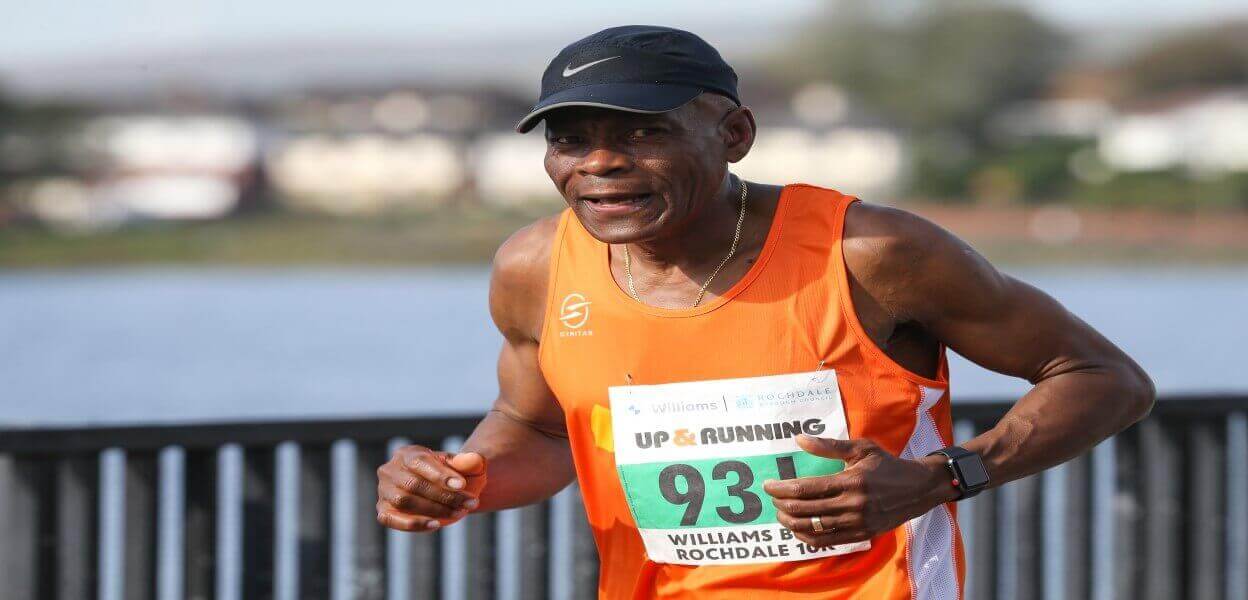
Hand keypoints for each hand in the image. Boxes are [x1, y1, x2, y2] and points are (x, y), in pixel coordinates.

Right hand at [376, 445, 486, 531]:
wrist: (445, 493)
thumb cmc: (453, 476)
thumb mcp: (465, 467)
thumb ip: (470, 462)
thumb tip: (472, 459)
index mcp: (407, 453)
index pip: (420, 462)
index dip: (441, 474)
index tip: (462, 485)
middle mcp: (390, 470)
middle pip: (413, 484)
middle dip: (444, 495)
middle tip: (469, 503)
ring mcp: (384, 491)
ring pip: (403, 501)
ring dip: (433, 510)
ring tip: (458, 513)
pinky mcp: (383, 511)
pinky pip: (391, 520)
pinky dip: (413, 524)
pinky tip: (435, 525)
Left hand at [762, 435, 955, 548]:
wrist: (917, 489)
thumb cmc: (887, 465)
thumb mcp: (861, 448)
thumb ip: (829, 445)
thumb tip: (799, 439)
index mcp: (851, 481)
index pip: (806, 489)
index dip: (782, 489)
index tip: (768, 485)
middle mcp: (853, 505)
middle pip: (805, 510)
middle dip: (782, 505)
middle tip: (772, 498)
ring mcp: (857, 523)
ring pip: (813, 529)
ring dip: (791, 523)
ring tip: (781, 514)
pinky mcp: (861, 535)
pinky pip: (827, 541)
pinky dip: (807, 537)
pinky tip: (798, 529)